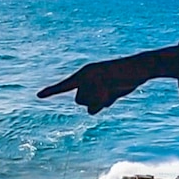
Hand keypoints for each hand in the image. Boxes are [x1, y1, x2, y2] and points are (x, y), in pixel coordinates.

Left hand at [37, 50, 172, 113]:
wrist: (140, 66)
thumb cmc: (125, 78)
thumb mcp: (110, 92)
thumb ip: (98, 100)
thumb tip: (90, 111)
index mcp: (84, 73)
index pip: (65, 85)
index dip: (52, 91)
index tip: (39, 96)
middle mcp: (85, 75)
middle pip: (80, 101)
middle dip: (93, 101)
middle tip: (108, 90)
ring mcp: (92, 79)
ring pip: (88, 104)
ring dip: (101, 102)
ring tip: (114, 88)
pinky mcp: (101, 84)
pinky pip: (97, 104)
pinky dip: (102, 101)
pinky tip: (115, 88)